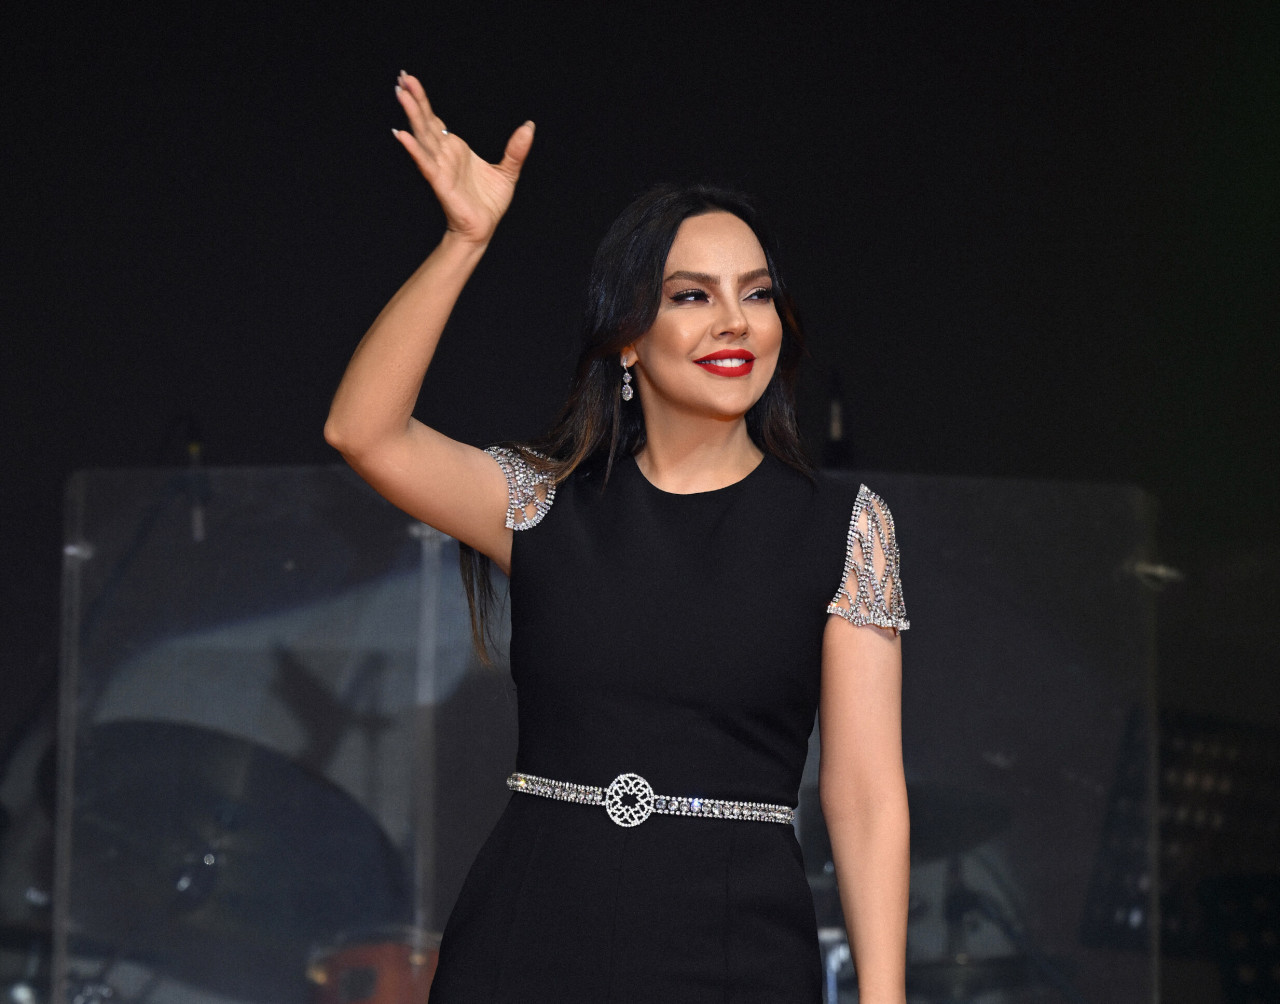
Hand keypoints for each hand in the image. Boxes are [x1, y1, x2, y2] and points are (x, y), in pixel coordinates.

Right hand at [392, 71, 534, 244]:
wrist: (483, 229)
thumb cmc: (489, 202)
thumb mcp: (508, 171)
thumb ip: (516, 149)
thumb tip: (529, 126)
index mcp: (455, 148)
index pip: (435, 119)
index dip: (423, 100)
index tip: (410, 80)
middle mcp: (444, 154)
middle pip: (425, 121)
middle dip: (414, 100)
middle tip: (401, 77)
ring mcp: (440, 167)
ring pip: (423, 136)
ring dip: (412, 116)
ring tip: (401, 94)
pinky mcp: (440, 182)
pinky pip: (426, 163)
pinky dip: (414, 149)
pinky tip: (402, 135)